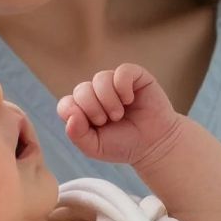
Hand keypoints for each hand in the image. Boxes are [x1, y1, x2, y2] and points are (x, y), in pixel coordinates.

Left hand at [57, 64, 181, 166]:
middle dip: (93, 109)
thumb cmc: (123, 145)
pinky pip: (122, 72)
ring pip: (100, 79)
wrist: (154, 144)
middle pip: (81, 90)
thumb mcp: (95, 148)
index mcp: (83, 109)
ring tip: (119, 114)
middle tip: (110, 121)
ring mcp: (114, 83)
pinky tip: (129, 100)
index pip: (66, 104)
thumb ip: (77, 135)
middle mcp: (96, 93)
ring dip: (109, 100)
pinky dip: (123, 87)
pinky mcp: (134, 76)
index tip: (94, 127)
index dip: (75, 114)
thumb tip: (71, 116)